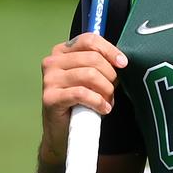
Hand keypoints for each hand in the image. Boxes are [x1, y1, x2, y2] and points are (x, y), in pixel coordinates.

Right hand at [40, 33, 126, 163]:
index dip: (110, 50)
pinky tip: (103, 109)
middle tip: (113, 91)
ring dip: (106, 91)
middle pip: (93, 58)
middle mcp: (52, 62)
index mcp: (62, 51)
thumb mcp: (92, 77)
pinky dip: (98, 101)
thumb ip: (101, 64)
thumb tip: (121, 60)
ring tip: (108, 101)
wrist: (64, 132)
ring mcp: (49, 79)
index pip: (89, 40)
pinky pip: (82, 93)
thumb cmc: (82, 102)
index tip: (123, 63)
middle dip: (110, 76)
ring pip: (90, 75)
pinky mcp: (50, 98)